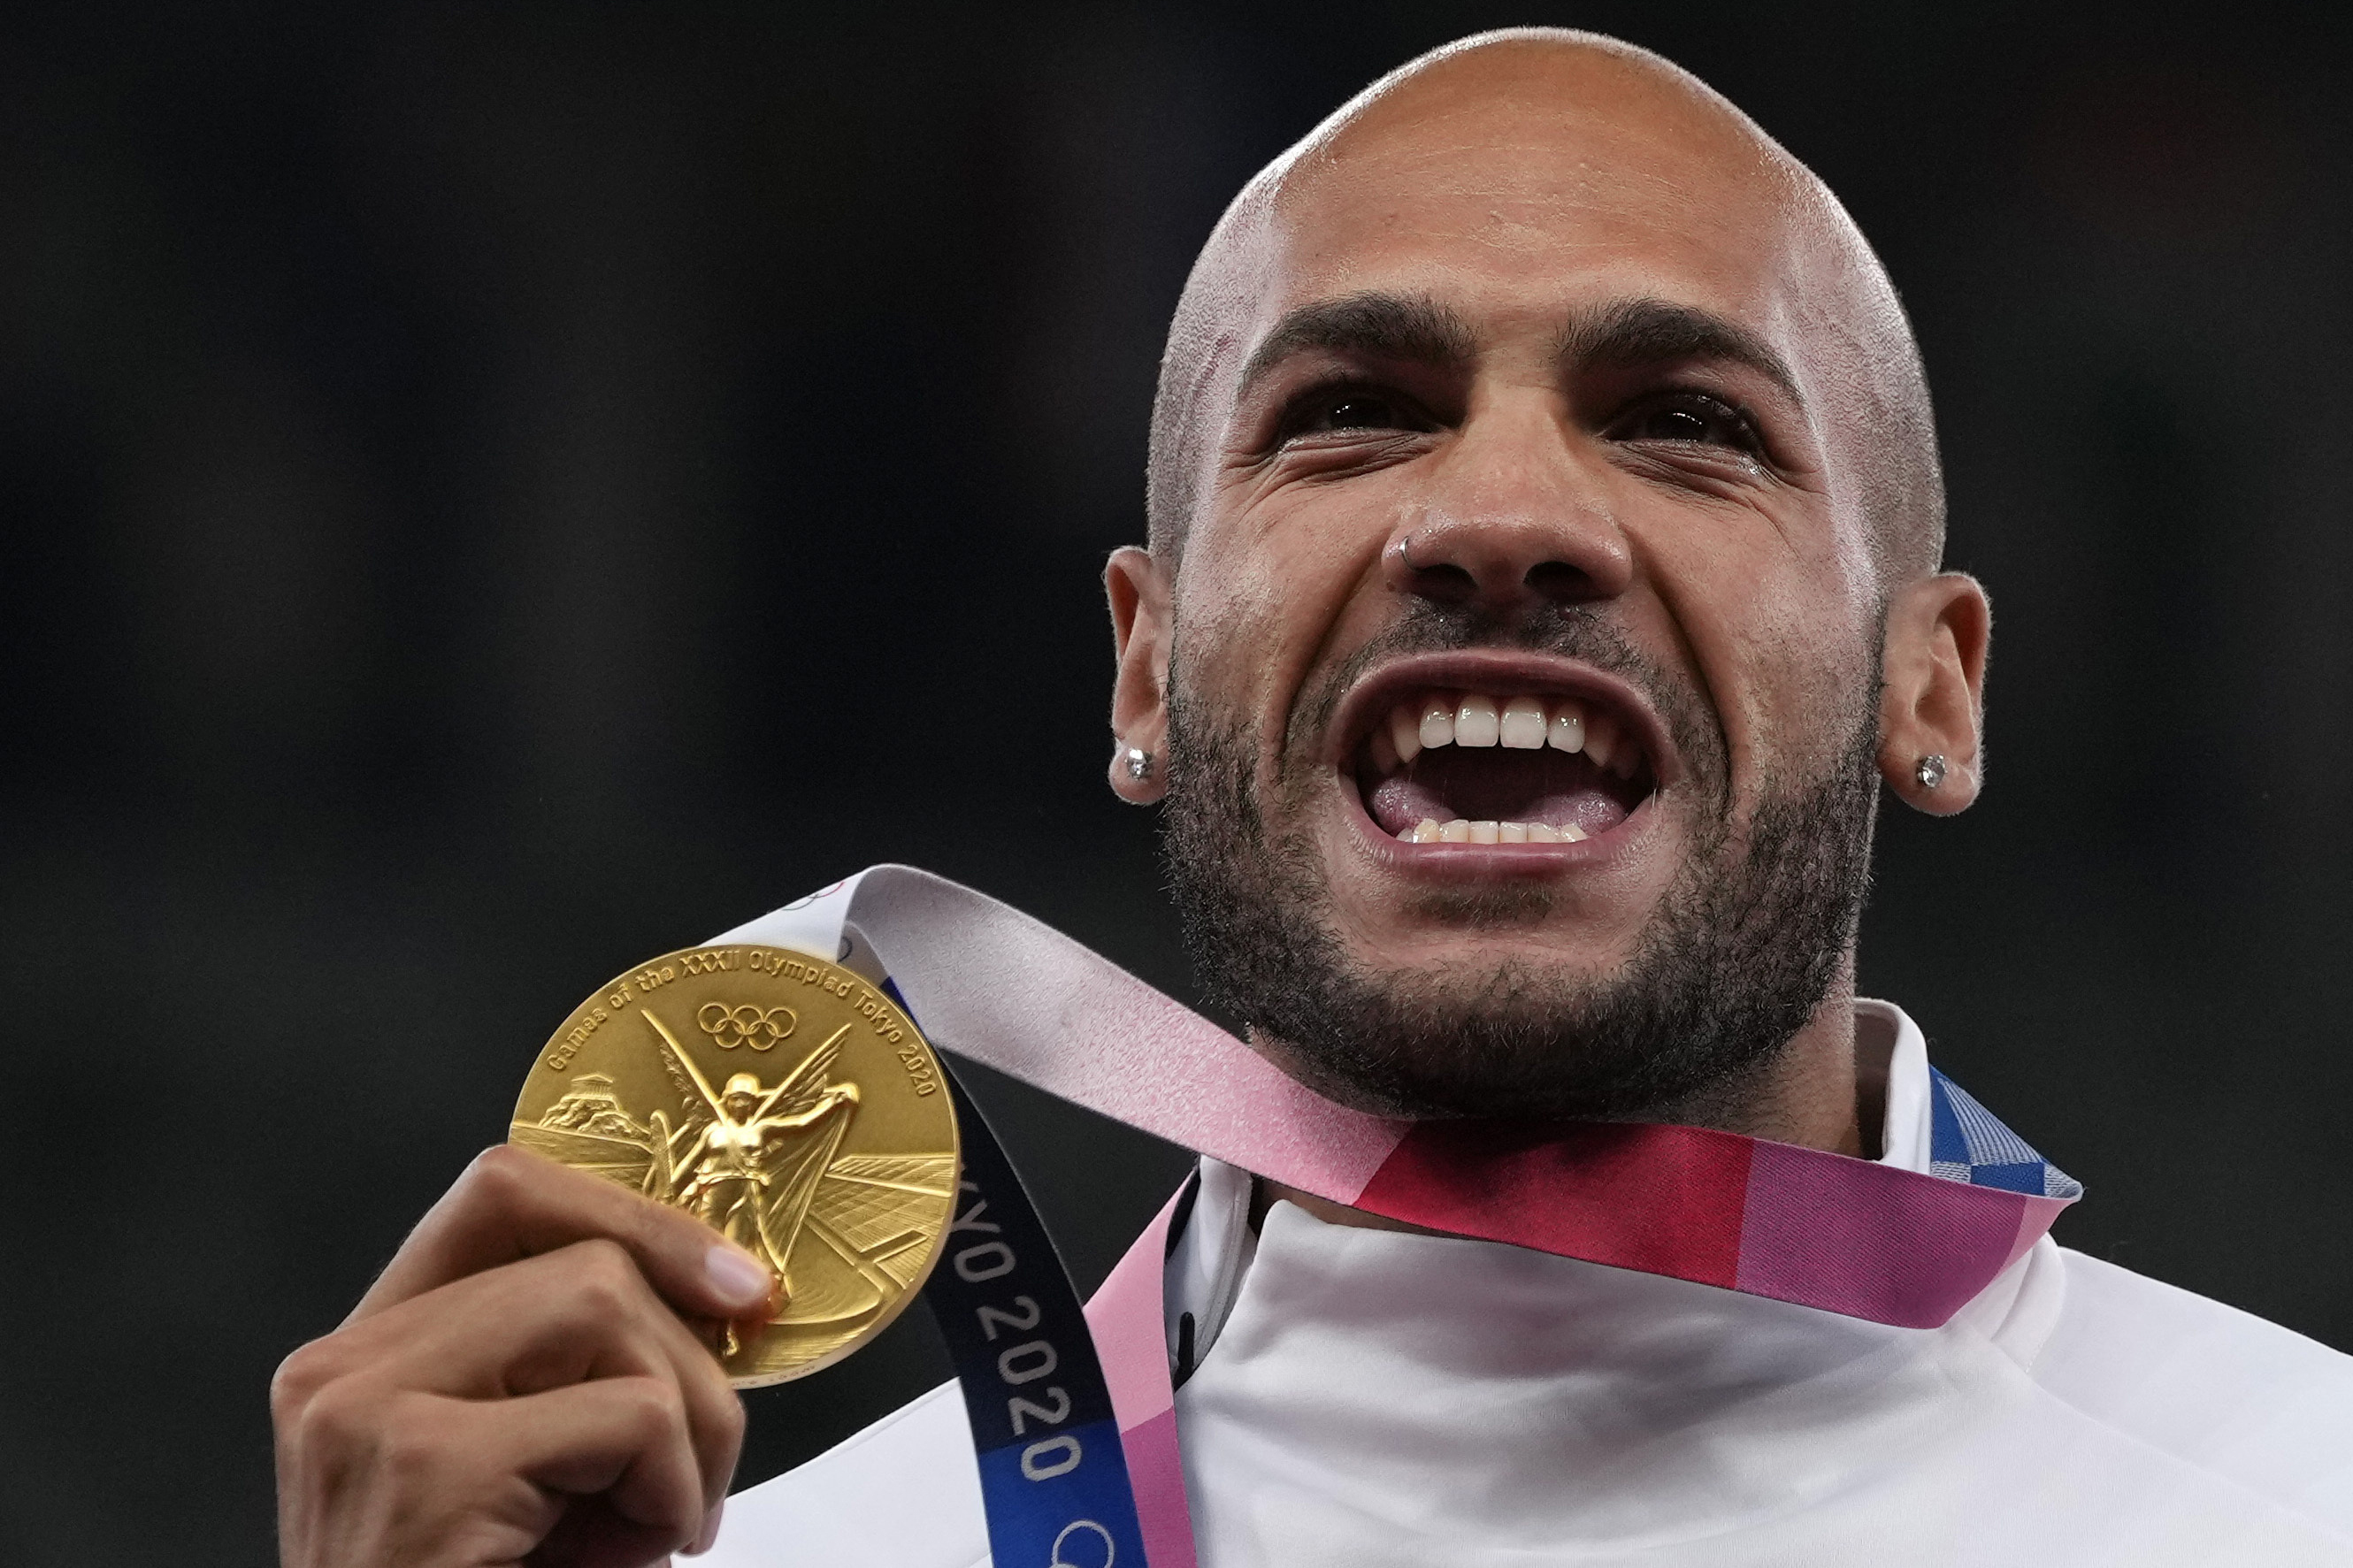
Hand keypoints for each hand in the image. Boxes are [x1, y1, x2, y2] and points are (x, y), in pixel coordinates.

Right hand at [272, 1145, 775, 1567]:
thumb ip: (584, 1373)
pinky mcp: (419, 1468)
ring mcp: (367, 1409)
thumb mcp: (539, 1475)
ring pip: (607, 1307)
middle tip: (697, 1474)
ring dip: (690, 1422)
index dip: (637, 1213)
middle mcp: (344, 1365)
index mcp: (371, 1351)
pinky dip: (677, 1483)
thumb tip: (724, 1294)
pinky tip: (646, 1550)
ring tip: (662, 1520)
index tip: (732, 1283)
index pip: (506, 1193)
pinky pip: (627, 1414)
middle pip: (582, 1255)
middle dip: (687, 1357)